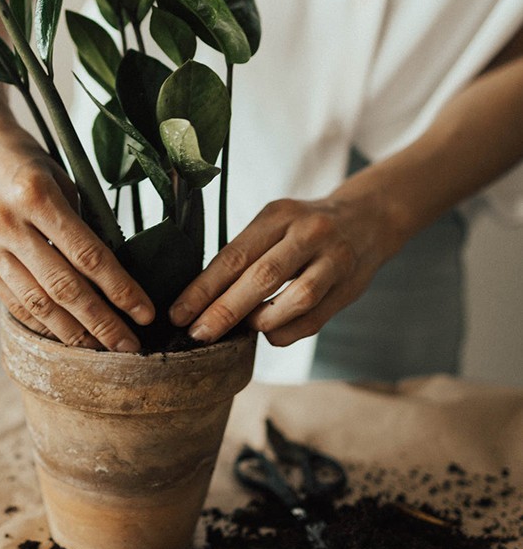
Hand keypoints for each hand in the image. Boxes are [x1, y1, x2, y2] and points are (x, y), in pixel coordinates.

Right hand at [0, 74, 153, 350]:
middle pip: (64, 288)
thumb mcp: (57, 173)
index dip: (119, 289)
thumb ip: (80, 218)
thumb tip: (110, 266)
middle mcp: (8, 223)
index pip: (88, 254)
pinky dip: (39, 321)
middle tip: (130, 348)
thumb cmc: (19, 152)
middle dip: (102, 323)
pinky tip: (62, 335)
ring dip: (72, 333)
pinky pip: (11, 299)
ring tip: (100, 351)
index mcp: (36, 195)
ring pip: (36, 303)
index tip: (145, 312)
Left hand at [169, 192, 400, 346]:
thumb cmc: (304, 227)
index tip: (179, 313)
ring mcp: (333, 259)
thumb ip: (247, 254)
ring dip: (261, 320)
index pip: (234, 254)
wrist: (368, 218)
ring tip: (240, 331)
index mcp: (279, 214)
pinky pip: (315, 318)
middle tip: (197, 334)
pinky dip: (287, 331)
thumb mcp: (275, 223)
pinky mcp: (350, 286)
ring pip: (295, 298)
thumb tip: (203, 298)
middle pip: (262, 276)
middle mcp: (308, 233)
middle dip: (224, 310)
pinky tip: (269, 333)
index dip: (203, 288)